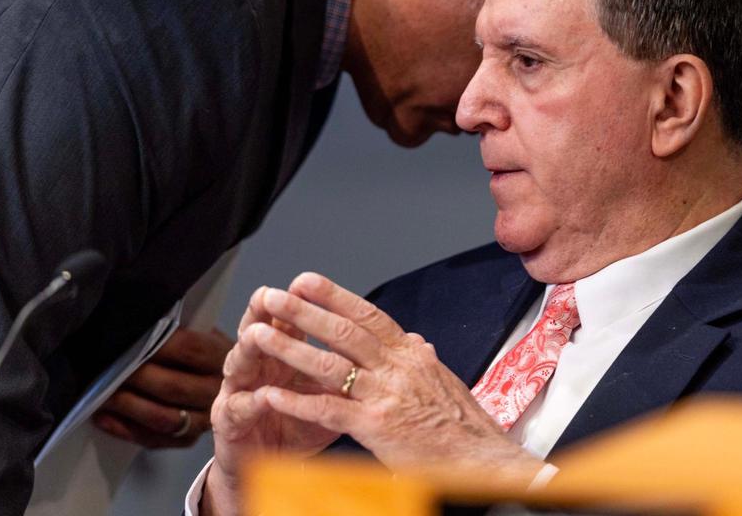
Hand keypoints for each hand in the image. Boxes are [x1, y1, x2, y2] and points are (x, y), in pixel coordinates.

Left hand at [92, 326, 230, 448]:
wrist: (231, 383)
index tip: (127, 341)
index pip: (189, 349)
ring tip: (101, 395)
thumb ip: (177, 330)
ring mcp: (205, 419)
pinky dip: (126, 429)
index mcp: (221, 356)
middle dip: (135, 378)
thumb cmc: (201, 351)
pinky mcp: (189, 439)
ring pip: (164, 418)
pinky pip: (155, 440)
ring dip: (128, 406)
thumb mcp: (200, 331)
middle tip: (105, 369)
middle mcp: (217, 391)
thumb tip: (137, 327)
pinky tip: (104, 418)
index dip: (157, 346)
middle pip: (173, 388)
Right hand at [202, 287, 341, 515]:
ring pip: (240, 363)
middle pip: (258, 331)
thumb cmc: (301, 427)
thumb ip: (353, 371)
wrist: (267, 470)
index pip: (288, 321)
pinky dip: (251, 401)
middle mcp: (258, 367)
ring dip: (249, 348)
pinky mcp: (230, 423)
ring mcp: (240, 392)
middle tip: (270, 294)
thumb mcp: (332, 398)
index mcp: (282, 355)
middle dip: (265, 313)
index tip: (306, 284)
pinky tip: (262, 395)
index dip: (298, 304)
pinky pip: (240, 408)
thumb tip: (393, 348)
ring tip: (256, 334)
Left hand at [248, 272, 544, 485]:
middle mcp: (398, 367)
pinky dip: (296, 402)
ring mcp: (386, 396)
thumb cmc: (462, 427)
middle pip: (343, 331)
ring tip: (260, 335)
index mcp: (411, 353)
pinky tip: (271, 395)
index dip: (333, 295)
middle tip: (273, 296)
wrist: (482, 461)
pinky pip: (328, 410)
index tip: (305, 280)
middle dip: (304, 311)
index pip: (368, 315)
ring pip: (329, 364)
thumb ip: (421, 359)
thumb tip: (413, 339)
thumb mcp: (443, 382)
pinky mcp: (377, 427)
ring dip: (290, 348)